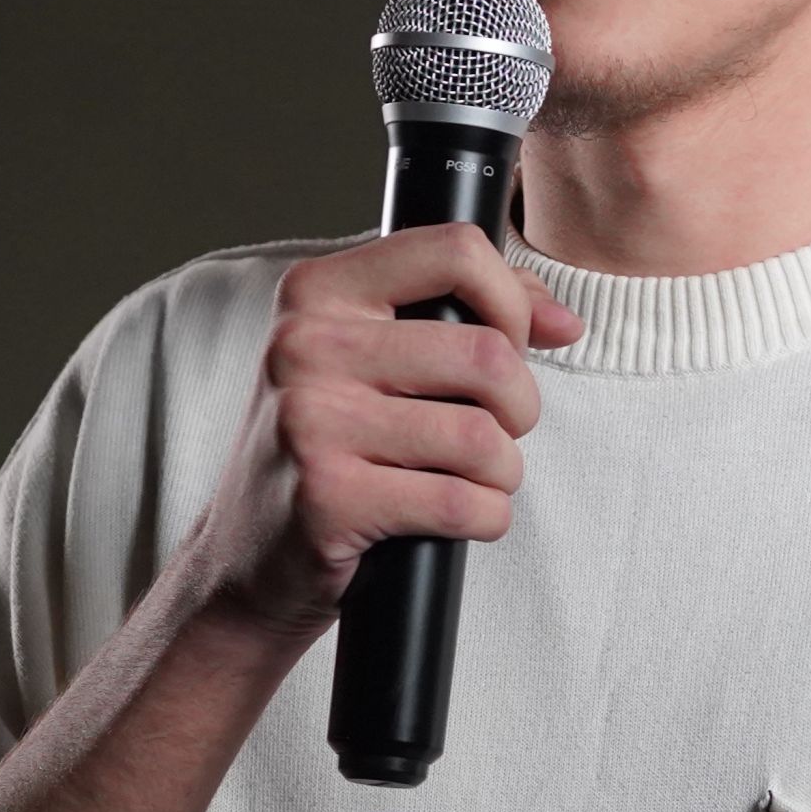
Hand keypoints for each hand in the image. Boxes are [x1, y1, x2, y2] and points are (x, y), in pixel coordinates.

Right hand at [172, 226, 581, 636]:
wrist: (247, 558)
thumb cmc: (329, 449)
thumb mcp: (373, 360)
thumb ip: (467, 315)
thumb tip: (563, 321)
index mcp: (317, 291)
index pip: (456, 252)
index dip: (511, 304)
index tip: (511, 346)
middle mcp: (305, 345)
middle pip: (487, 355)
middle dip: (520, 408)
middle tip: (495, 433)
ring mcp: (312, 421)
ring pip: (482, 437)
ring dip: (501, 473)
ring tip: (469, 480)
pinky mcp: (328, 498)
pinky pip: (461, 503)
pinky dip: (484, 518)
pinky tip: (455, 519)